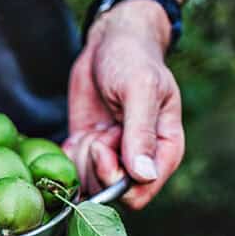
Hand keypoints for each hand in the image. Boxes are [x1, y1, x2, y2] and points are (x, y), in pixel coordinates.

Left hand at [64, 1, 184, 209]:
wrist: (110, 42)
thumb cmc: (133, 59)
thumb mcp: (140, 89)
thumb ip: (141, 133)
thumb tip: (144, 176)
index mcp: (165, 151)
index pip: (141, 192)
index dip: (116, 178)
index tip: (104, 144)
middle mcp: (140, 161)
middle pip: (111, 193)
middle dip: (96, 165)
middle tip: (100, 133)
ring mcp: (113, 158)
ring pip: (90, 186)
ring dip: (83, 159)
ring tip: (94, 130)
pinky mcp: (89, 152)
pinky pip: (74, 173)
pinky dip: (70, 155)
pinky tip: (79, 134)